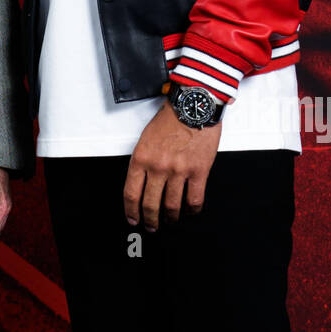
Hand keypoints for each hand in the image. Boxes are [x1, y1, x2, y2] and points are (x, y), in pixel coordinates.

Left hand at [123, 102, 221, 232]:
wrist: (193, 105)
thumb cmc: (170, 119)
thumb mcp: (146, 138)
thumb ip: (143, 161)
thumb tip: (142, 183)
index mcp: (141, 158)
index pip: (131, 193)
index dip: (131, 211)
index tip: (133, 219)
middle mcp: (158, 167)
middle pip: (150, 203)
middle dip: (149, 220)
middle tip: (151, 226)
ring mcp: (179, 171)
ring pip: (172, 206)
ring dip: (170, 218)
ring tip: (170, 221)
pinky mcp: (199, 171)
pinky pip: (194, 199)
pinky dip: (192, 210)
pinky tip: (190, 212)